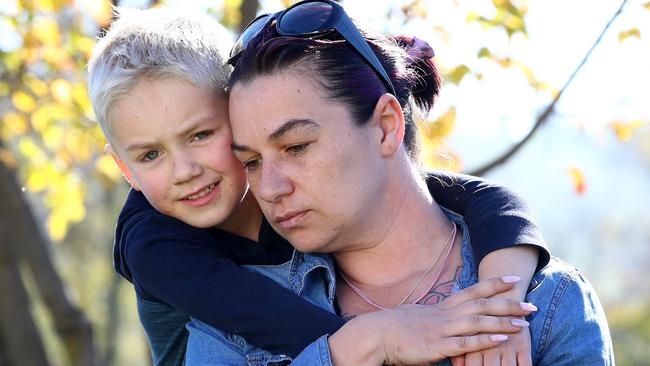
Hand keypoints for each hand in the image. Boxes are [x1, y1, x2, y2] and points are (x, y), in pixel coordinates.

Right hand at [329, 276, 536, 365]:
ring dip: (502, 322)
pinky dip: (484, 340)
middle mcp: (445, 315)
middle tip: (531, 305)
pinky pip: (465, 343)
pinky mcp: (437, 347)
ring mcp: (442, 330)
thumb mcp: (419, 317)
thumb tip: (447, 317)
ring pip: (477, 322)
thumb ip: (437, 317)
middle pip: (481, 305)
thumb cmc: (396, 328)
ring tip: (523, 324)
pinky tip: (500, 339)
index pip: (473, 291)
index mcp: (442, 307)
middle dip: (508, 304)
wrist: (376, 335)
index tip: (513, 280)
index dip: (494, 285)